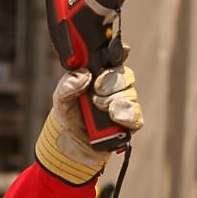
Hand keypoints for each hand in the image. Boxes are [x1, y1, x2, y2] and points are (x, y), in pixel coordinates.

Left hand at [35, 65, 142, 184]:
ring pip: (130, 95)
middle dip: (110, 82)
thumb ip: (67, 84)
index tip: (122, 52)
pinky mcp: (129, 124)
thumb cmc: (68, 116)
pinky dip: (126, 116)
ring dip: (114, 101)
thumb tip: (84, 75)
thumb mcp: (60, 99)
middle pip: (125, 75)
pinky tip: (115, 117)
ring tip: (100, 108)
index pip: (115, 59)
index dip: (120, 53)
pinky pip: (136, 117)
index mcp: (100, 75)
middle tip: (96, 91)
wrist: (70, 145)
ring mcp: (124, 105)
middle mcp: (115, 88)